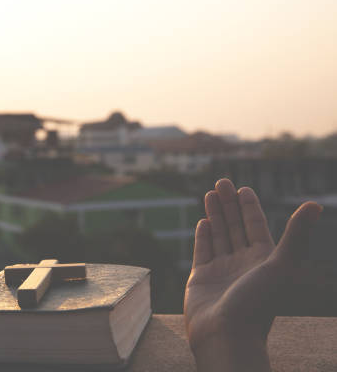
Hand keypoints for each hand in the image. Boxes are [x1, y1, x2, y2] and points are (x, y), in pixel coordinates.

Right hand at [184, 179, 321, 371]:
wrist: (226, 335)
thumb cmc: (256, 303)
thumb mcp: (282, 266)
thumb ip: (296, 235)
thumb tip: (315, 205)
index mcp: (264, 259)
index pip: (256, 226)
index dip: (249, 207)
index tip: (243, 188)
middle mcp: (243, 263)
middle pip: (235, 227)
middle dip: (229, 204)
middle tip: (220, 182)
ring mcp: (221, 270)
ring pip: (218, 235)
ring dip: (215, 214)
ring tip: (209, 193)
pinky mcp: (201, 278)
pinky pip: (203, 250)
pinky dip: (203, 235)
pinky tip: (203, 221)